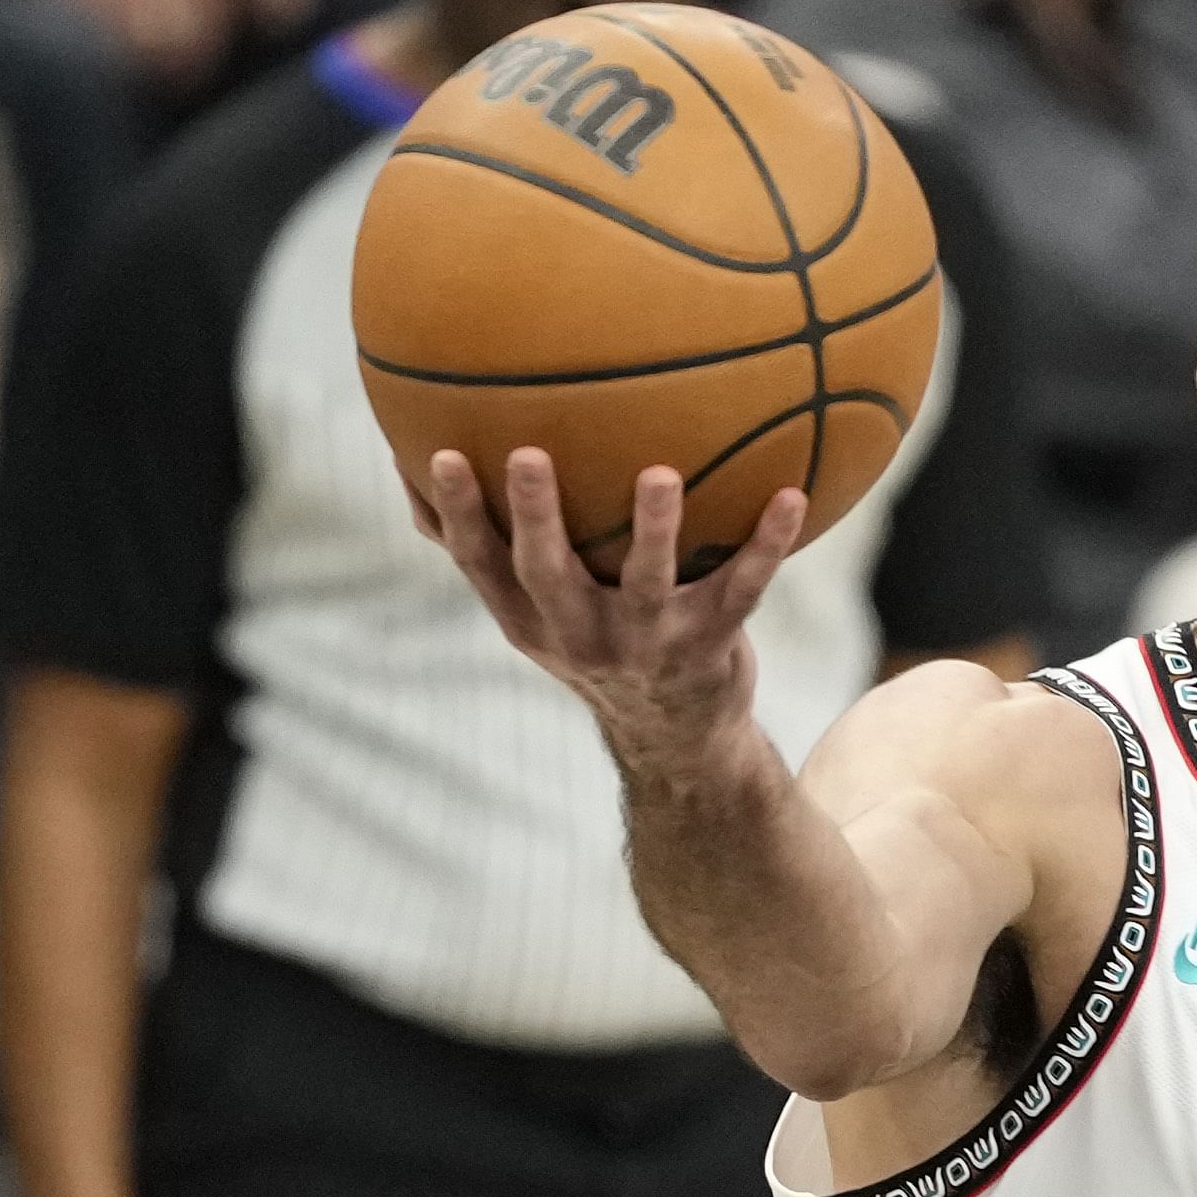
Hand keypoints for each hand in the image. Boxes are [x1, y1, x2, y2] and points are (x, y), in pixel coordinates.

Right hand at [424, 448, 810, 768]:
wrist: (678, 741)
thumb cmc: (596, 643)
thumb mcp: (532, 612)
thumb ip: (484, 549)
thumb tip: (406, 465)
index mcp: (530, 620)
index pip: (480, 564)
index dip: (459, 515)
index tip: (443, 456)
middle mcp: (580, 634)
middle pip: (548, 574)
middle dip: (536, 516)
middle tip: (529, 455)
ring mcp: (647, 642)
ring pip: (647, 583)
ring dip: (654, 529)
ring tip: (660, 473)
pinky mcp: (710, 644)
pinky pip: (743, 587)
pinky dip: (768, 544)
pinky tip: (790, 496)